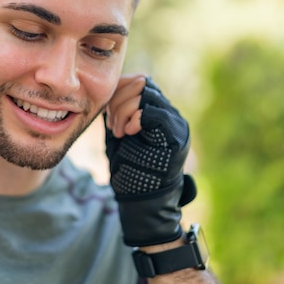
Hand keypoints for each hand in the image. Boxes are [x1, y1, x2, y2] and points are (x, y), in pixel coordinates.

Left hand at [105, 75, 195, 245]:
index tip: (107, 114)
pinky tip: (129, 133)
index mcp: (156, 112)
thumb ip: (117, 112)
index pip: (139, 81)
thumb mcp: (119, 134)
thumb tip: (107, 93)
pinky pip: (155, 113)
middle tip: (113, 126)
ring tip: (120, 132)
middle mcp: (170, 114)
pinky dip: (137, 118)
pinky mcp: (176, 137)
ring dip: (125, 111)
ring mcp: (175, 124)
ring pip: (146, 94)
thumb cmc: (130, 170)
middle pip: (142, 83)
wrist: (143, 202)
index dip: (119, 91)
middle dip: (119, 100)